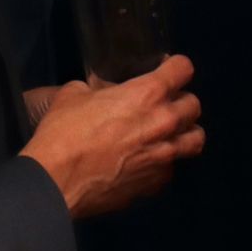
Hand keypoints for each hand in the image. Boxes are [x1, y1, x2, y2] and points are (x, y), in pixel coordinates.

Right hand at [20, 53, 202, 218]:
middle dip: (180, 102)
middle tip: (162, 105)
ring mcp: (165, 156)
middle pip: (194, 104)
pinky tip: (145, 165)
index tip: (166, 70)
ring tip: (168, 135)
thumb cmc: (63, 134)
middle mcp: (165, 122)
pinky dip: (162, 165)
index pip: (183, 68)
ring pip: (196, 139)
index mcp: (148, 93)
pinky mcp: (156, 183)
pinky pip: (170, 169)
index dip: (175, 67)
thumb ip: (96, 88)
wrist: (55, 183)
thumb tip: (101, 92)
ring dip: (184, 133)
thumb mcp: (73, 95)